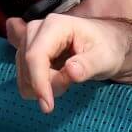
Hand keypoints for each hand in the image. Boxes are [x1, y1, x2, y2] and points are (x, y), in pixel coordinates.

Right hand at [6, 12, 131, 111]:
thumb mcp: (105, 58)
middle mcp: (36, 29)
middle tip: (69, 86)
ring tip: (66, 81)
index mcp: (55, 25)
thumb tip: (71, 71)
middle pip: (27, 65)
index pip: (35, 56)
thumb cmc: (108, 49)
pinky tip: (56, 79)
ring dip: (43, 85)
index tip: (47, 106)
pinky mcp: (27, 51)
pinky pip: (23, 75)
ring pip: (23, 73)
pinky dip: (38, 84)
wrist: (107, 46)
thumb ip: (88, 65)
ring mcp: (29, 40)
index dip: (39, 82)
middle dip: (45, 84)